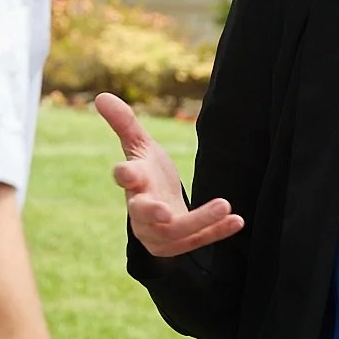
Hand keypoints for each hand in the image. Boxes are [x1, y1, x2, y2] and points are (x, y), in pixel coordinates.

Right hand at [94, 93, 243, 257]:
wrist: (159, 212)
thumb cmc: (147, 174)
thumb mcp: (139, 147)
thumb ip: (124, 123)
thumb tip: (100, 95)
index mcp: (133, 184)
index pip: (124, 178)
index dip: (124, 175)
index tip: (125, 172)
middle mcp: (141, 212)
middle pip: (143, 214)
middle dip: (154, 213)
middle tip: (167, 213)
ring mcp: (160, 232)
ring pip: (178, 230)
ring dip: (201, 219)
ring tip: (225, 205)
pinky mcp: (181, 243)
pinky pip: (200, 240)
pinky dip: (218, 231)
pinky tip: (238, 221)